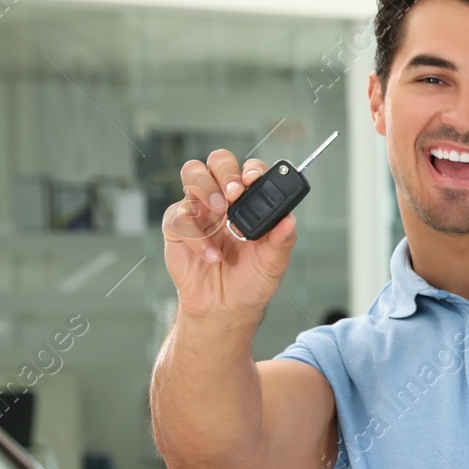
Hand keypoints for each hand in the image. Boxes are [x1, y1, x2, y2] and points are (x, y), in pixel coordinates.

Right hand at [161, 149, 298, 323]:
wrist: (225, 307)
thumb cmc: (250, 280)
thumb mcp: (273, 263)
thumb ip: (282, 241)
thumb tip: (290, 220)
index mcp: (249, 203)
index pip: (249, 171)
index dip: (250, 170)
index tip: (252, 180)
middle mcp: (223, 200)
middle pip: (218, 161)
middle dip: (225, 171)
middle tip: (233, 192)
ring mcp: (199, 210)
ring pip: (192, 174)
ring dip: (205, 188)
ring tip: (219, 213)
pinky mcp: (177, 228)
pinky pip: (178, 217)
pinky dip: (196, 236)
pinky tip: (212, 256)